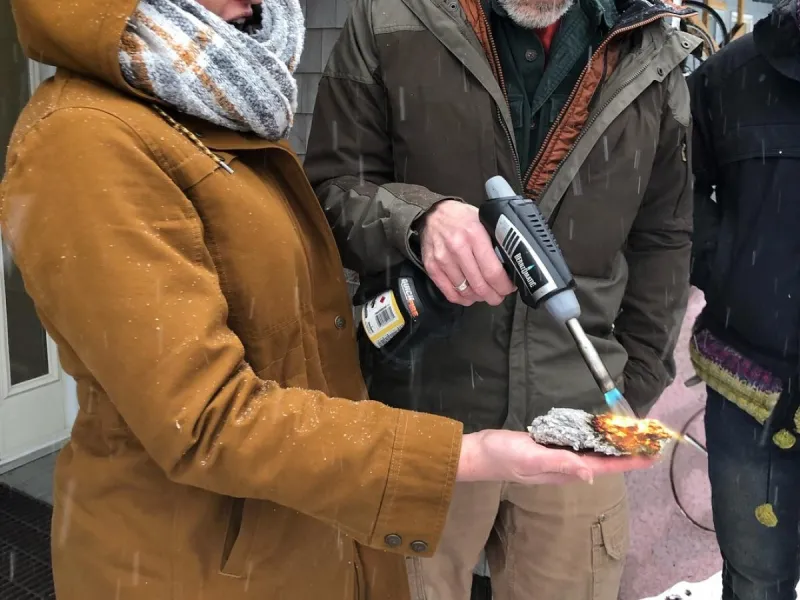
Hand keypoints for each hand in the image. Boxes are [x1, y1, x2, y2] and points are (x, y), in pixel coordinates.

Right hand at [418, 200, 514, 306]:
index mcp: (474, 235)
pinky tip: (470, 297)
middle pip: (480, 285)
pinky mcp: (432, 268)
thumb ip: (494, 241)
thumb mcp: (482, 221)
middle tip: (499, 296)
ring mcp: (443, 260)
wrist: (432, 213)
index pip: (492, 271)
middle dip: (494, 296)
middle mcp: (457, 248)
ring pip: (466, 292)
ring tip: (485, 295)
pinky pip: (450, 293)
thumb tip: (510, 264)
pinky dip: (462, 299)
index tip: (508, 288)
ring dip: (479, 298)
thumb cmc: (460, 217)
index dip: (503, 286)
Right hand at [456, 430, 656, 484]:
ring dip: (612, 446)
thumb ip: (560, 463)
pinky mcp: (548, 447)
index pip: (603, 466)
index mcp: (564, 470)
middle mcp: (565, 466)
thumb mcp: (530, 458)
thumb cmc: (503, 456)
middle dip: (626, 453)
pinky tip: (599, 431)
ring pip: (592, 453)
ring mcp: (556, 457)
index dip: (628, 461)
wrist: (478, 453)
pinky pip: (577, 444)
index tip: (652, 456)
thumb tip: (592, 474)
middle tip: (649, 441)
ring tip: (632, 436)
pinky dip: (593, 438)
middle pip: (602, 461)